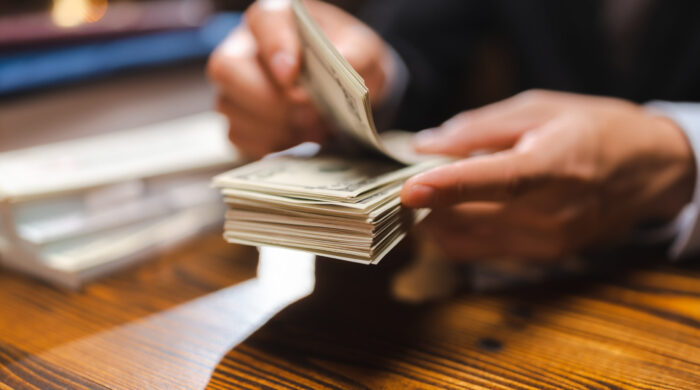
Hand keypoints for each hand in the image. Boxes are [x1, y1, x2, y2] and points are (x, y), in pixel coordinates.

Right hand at [207, 0, 394, 157]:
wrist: (344, 92)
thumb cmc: (347, 62)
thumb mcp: (364, 51)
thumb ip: (357, 53)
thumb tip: (344, 61)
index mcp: (276, 17)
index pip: (263, 21)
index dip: (275, 47)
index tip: (293, 76)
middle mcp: (245, 46)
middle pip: (227, 69)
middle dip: (269, 99)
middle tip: (308, 111)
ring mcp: (235, 85)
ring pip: (229, 107)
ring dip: (274, 125)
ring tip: (311, 126)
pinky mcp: (237, 118)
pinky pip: (239, 136)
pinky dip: (272, 143)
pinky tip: (298, 137)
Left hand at [401, 90, 694, 260]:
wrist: (650, 171)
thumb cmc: (594, 129)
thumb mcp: (539, 108)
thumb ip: (478, 127)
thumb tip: (427, 144)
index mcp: (555, 166)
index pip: (498, 181)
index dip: (450, 186)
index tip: (409, 188)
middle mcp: (551, 213)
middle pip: (469, 217)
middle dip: (428, 198)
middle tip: (414, 172)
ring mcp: (546, 242)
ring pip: (465, 240)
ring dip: (437, 216)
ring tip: (439, 188)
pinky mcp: (540, 257)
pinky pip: (477, 251)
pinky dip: (456, 230)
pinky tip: (461, 207)